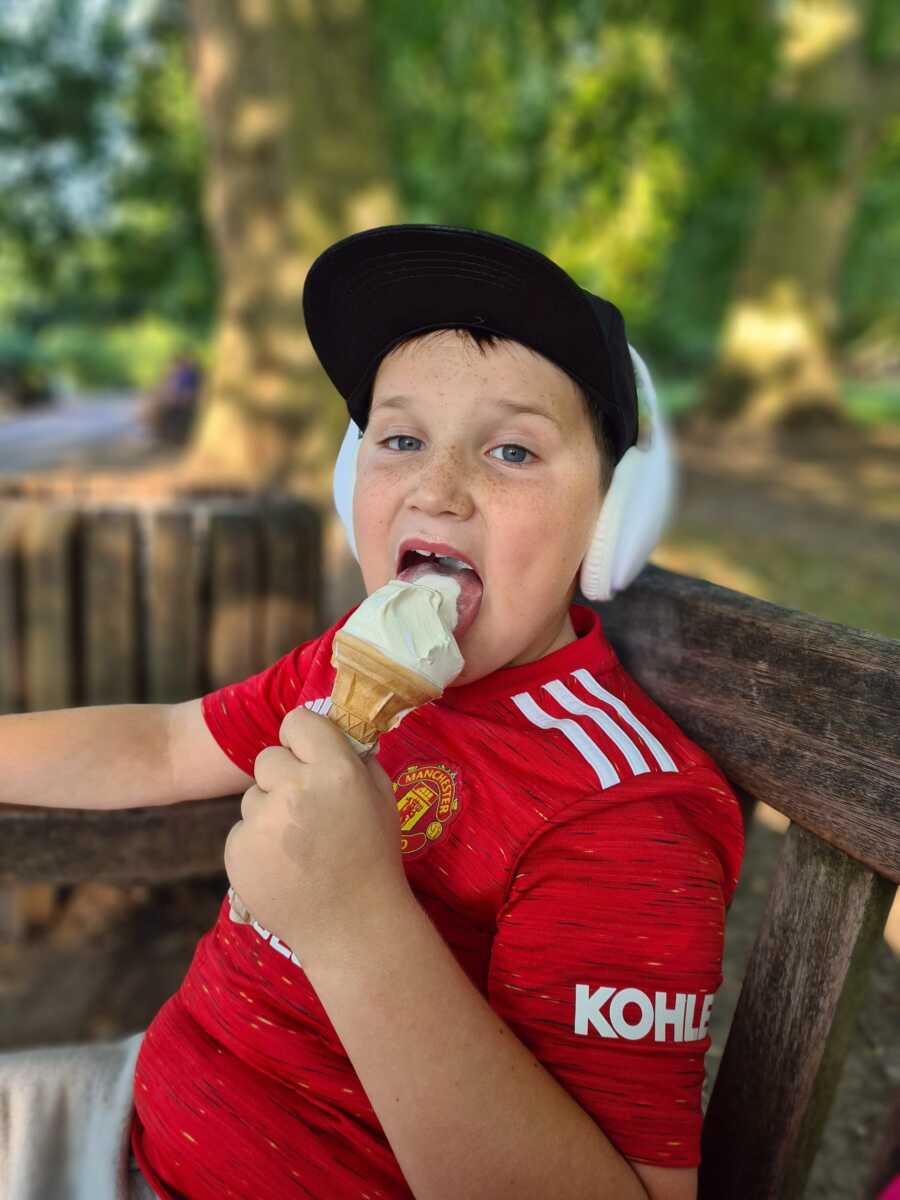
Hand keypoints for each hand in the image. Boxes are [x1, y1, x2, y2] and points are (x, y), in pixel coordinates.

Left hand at [223, 707, 409, 961]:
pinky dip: (257, 845)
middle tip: (306, 811)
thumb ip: (355, 758)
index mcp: (335, 770)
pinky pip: (242, 831)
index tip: (308, 757)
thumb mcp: (381, 798)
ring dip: (269, 814)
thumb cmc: (373, 857)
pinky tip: (283, 867)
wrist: (353, 927)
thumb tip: (330, 732)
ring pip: (252, 797)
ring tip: (298, 847)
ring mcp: (261, 822)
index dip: (302, 738)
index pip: (297, 721)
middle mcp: (294, 788)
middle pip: (268, 758)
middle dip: (283, 778)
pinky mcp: (237, 850)